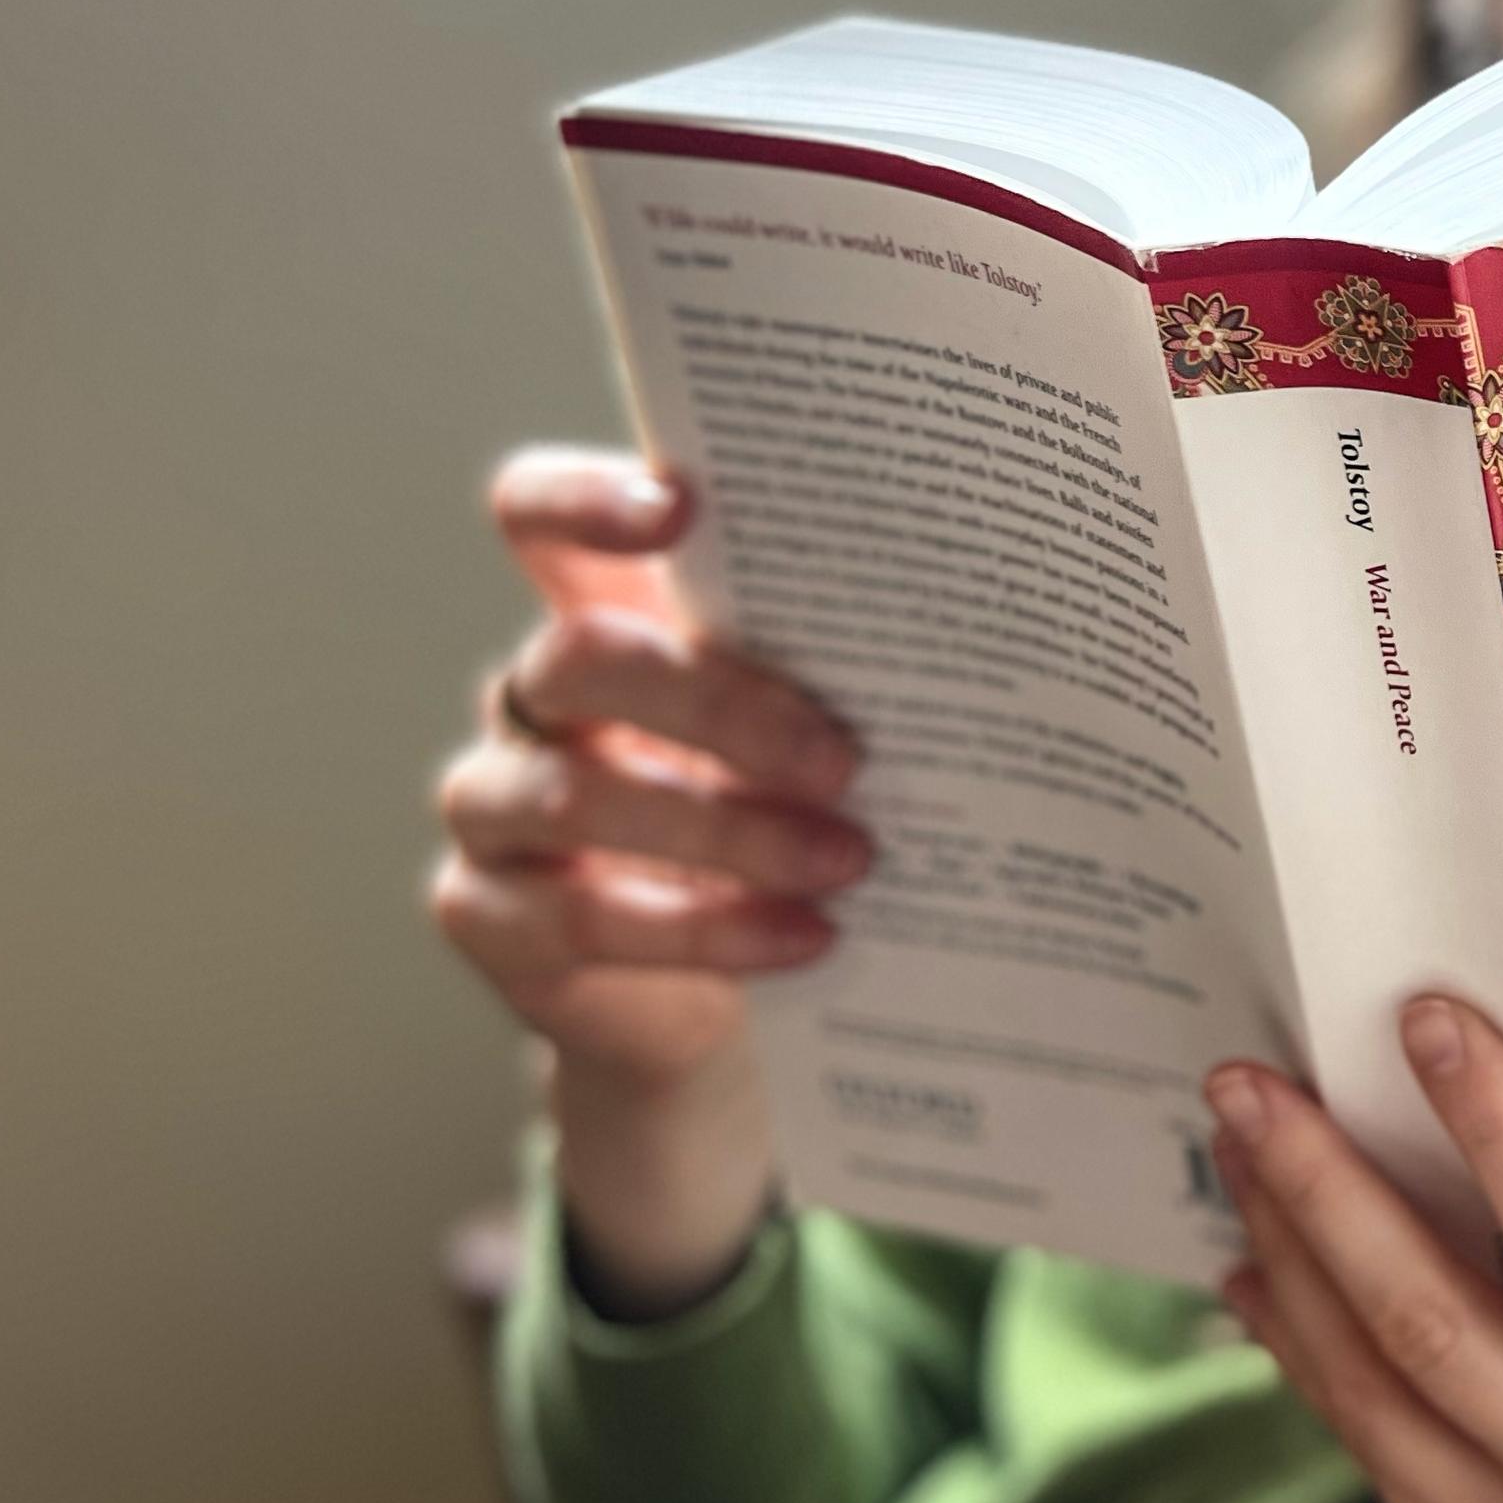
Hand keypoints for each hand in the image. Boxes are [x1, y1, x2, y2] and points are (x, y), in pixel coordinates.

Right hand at [428, 445, 866, 1312]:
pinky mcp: (495, 918)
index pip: (536, 513)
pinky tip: (807, 937)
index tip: (681, 507)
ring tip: (850, 860)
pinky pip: (581, 916)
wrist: (725, 1004)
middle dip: (722, 704)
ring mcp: (497, 805)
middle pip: (582, 657)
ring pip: (578, 793)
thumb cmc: (796, 819)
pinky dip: (705, 930)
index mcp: (605, 611)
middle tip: (847, 759)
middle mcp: (536, 696)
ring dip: (728, 828)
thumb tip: (1007, 626)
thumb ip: (852, 666)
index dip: (583, 497)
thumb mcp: (823, 727)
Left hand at [1207, 1002, 1502, 1502]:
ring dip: (1292, 1258)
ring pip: (1374, 1392)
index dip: (1497, 1134)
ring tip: (1239, 1150)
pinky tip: (1268, 1278)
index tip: (1428, 1025)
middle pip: (1430, 1324)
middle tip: (1251, 1083)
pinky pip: (1377, 1458)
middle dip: (1324, 1189)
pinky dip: (1309, 1357)